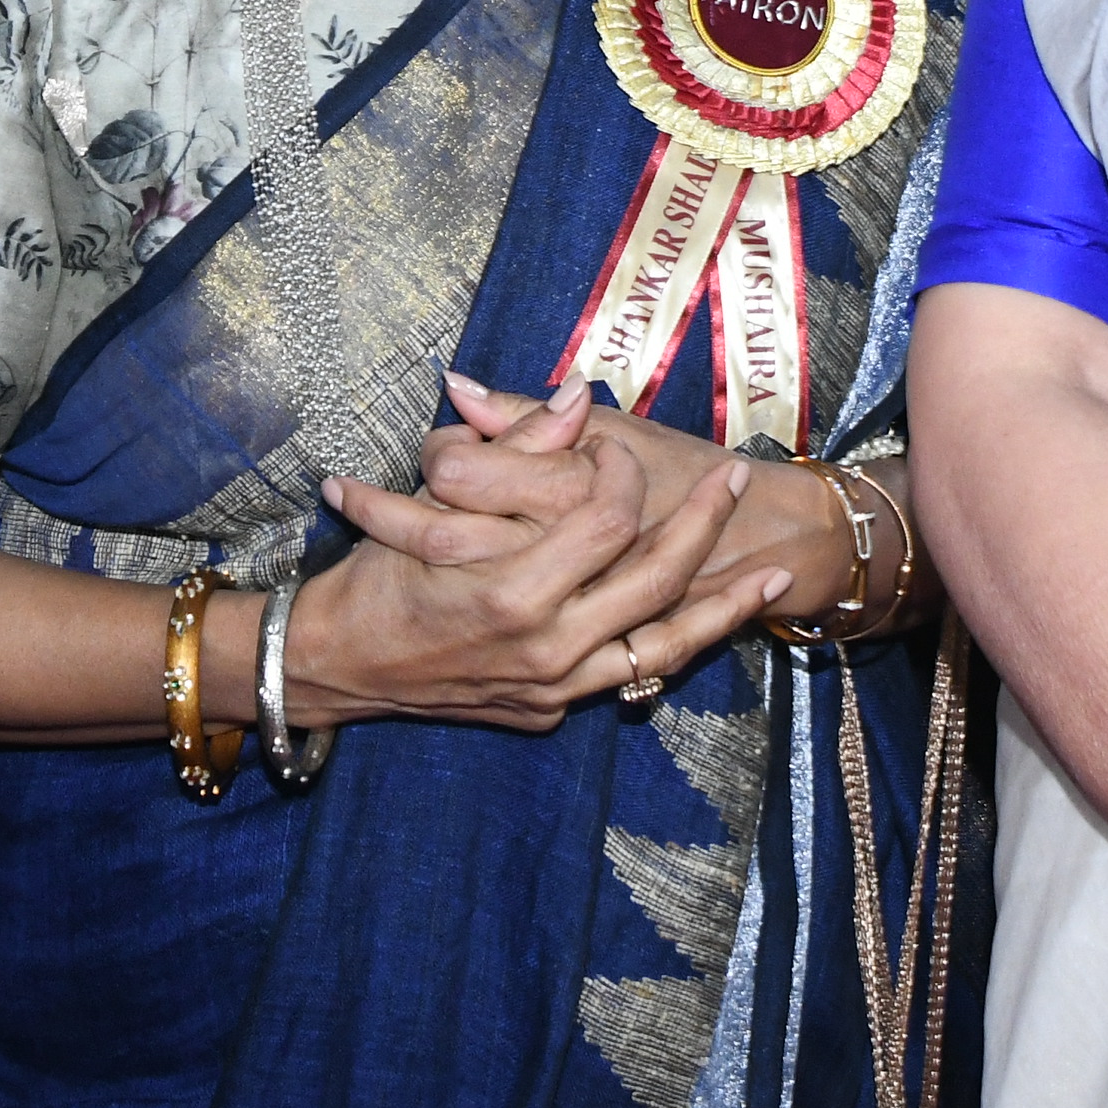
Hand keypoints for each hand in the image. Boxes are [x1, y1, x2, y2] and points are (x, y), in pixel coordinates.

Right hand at [294, 376, 795, 726]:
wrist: (335, 666)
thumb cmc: (375, 577)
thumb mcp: (432, 505)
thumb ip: (516, 452)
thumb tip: (580, 398)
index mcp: (511, 591)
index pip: (609, 520)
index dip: (623, 471)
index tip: (618, 446)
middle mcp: (542, 648)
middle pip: (655, 579)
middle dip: (705, 524)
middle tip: (735, 480)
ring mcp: (551, 688)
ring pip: (662, 647)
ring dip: (721, 609)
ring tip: (772, 579)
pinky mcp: (550, 709)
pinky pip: (628, 677)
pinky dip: (671, 648)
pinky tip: (703, 623)